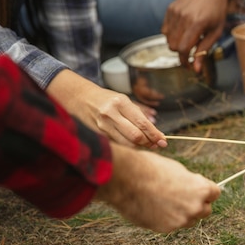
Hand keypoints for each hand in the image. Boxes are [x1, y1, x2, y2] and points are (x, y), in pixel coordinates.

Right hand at [47, 70, 166, 147]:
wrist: (81, 98)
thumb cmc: (107, 99)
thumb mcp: (124, 101)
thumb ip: (139, 115)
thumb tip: (156, 132)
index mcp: (120, 103)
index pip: (142, 123)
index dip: (155, 134)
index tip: (164, 141)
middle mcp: (111, 114)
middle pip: (135, 135)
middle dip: (149, 142)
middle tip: (157, 144)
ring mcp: (103, 125)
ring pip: (127, 143)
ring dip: (140, 146)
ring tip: (148, 145)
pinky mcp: (99, 134)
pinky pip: (118, 143)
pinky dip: (129, 146)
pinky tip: (136, 144)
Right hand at [97, 143, 220, 232]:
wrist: (126, 179)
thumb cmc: (151, 168)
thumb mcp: (178, 170)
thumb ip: (191, 183)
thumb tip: (194, 189)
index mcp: (201, 190)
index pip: (215, 194)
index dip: (206, 191)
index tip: (199, 189)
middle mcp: (195, 207)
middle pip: (205, 210)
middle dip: (197, 204)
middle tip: (182, 197)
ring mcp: (180, 220)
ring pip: (189, 220)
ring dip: (183, 213)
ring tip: (165, 201)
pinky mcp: (165, 229)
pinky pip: (172, 225)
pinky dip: (167, 218)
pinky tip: (154, 207)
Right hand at [161, 0, 230, 69]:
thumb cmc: (217, 11)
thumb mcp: (216, 32)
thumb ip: (204, 51)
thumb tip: (196, 69)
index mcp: (197, 23)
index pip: (183, 49)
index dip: (185, 61)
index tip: (189, 65)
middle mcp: (183, 17)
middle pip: (172, 45)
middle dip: (180, 53)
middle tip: (190, 53)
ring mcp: (174, 12)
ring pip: (167, 38)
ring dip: (176, 44)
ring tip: (189, 39)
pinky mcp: (170, 8)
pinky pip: (164, 29)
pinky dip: (171, 34)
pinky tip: (183, 31)